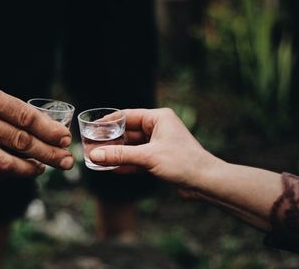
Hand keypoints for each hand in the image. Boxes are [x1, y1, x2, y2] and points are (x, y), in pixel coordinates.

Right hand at [0, 65, 73, 177]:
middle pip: (21, 143)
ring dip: (30, 169)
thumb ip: (5, 105)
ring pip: (6, 164)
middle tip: (67, 161)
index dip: (48, 130)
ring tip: (44, 168)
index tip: (64, 138)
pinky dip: (7, 175)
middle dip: (49, 154)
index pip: (24, 117)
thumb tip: (38, 124)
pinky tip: (18, 171)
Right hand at [89, 108, 219, 185]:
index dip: (108, 122)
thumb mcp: (148, 157)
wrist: (205, 182)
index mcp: (158, 118)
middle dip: (110, 141)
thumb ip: (120, 155)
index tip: (92, 127)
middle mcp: (158, 128)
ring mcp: (159, 144)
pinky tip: (111, 168)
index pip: (127, 116)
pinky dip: (126, 163)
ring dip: (117, 153)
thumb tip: (95, 155)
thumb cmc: (183, 162)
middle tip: (92, 146)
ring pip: (132, 147)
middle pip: (127, 132)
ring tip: (98, 158)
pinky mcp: (159, 159)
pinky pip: (138, 159)